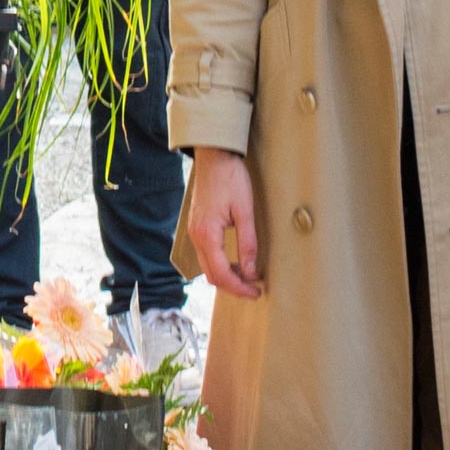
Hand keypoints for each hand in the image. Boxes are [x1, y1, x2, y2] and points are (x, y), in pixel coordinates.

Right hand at [187, 148, 261, 299]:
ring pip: (207, 266)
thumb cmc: (230, 179)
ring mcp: (194, 232)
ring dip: (226, 276)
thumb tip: (250, 271)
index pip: (221, 274)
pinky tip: (235, 262)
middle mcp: (196, 236)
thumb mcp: (244, 211)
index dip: (239, 287)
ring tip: (247, 277)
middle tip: (254, 289)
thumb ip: (247, 243)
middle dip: (232, 286)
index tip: (256, 292)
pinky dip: (220, 264)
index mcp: (207, 234)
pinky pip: (206, 255)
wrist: (214, 157)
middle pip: (211, 275)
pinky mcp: (196, 227)